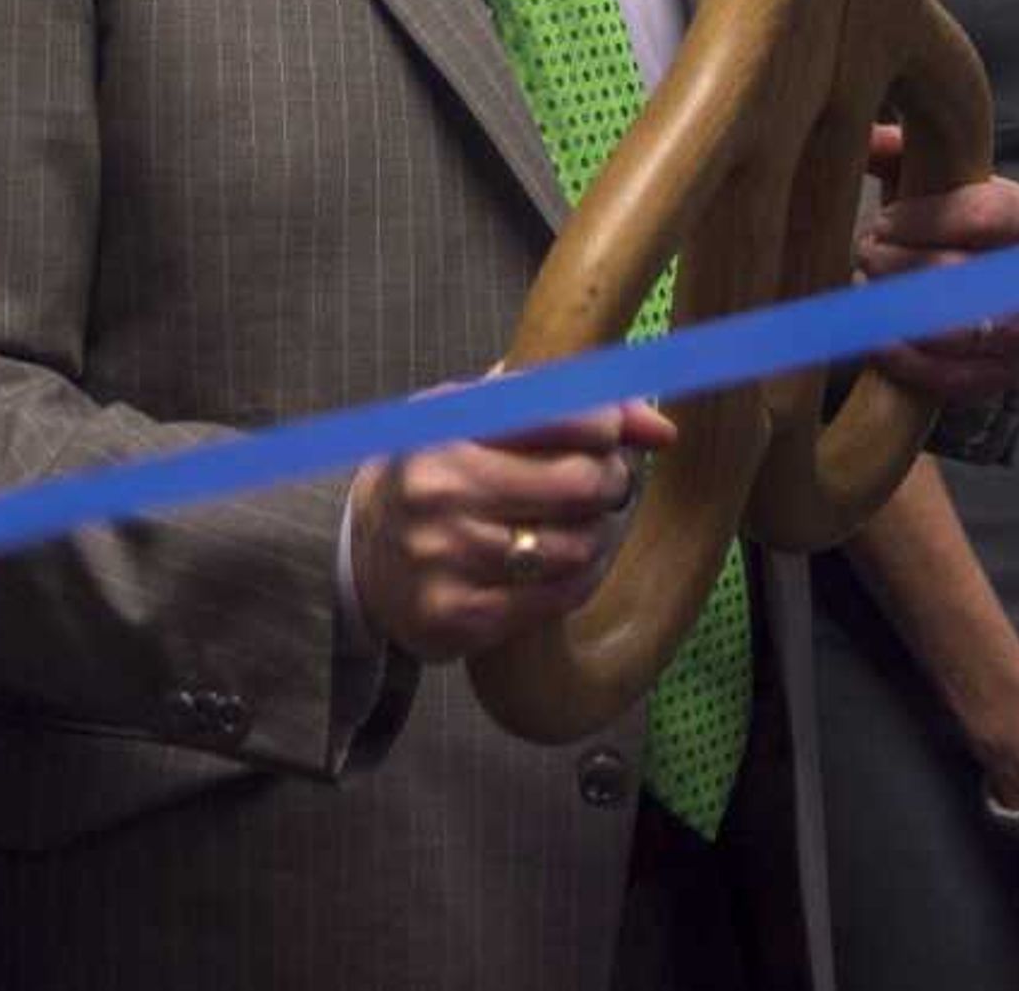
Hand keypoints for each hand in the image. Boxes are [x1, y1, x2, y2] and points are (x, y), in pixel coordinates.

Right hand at [345, 396, 674, 661]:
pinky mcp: (456, 614)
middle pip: (577, 482)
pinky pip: (556, 597)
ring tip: (585, 525)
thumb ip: (563, 405)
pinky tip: (568, 564)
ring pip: (574, 546)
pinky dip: (579, 579)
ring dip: (598, 535)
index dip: (604, 423)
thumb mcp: (477, 420)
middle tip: (608, 482)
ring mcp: (444, 555)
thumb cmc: (437, 474)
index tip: (610, 432)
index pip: (554, 412)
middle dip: (611, 480)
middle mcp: (439, 488)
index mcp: (443, 427)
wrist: (358, 553)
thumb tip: (660, 427)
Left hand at [853, 127, 1018, 402]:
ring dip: (901, 312)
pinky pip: (958, 378)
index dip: (923, 222)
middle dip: (900, 265)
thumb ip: (893, 147)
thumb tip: (866, 138)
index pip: (985, 217)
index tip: (880, 221)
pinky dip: (909, 361)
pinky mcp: (999, 374)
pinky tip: (875, 336)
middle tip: (863, 254)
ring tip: (865, 290)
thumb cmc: (930, 217)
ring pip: (962, 331)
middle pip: (965, 276)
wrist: (948, 279)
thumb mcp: (915, 172)